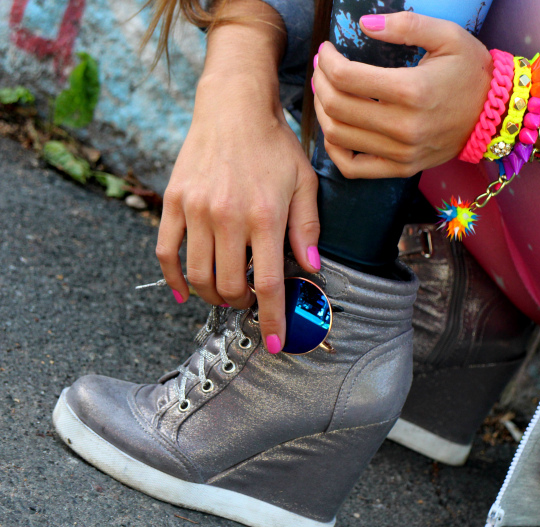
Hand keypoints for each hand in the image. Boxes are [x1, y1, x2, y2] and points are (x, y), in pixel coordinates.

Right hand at [155, 2, 319, 352]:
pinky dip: (174, 280)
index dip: (272, 318)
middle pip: (230, 286)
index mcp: (265, 215)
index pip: (269, 283)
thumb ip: (307, 228)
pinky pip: (166, 253)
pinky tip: (187, 292)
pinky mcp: (173, 202)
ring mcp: (195, 210)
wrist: (233, 108)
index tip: (274, 343)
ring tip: (228, 293)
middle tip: (252, 301)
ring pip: (199, 277)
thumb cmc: (275, 146)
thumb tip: (311, 268)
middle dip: (243, 305)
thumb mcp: (305, 182)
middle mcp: (227, 217)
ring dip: (214, 296)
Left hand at [312, 11, 492, 178]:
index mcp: (413, 90)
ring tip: (326, 92)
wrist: (496, 115)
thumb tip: (365, 24)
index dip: (327, 60)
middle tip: (323, 67)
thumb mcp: (447, 36)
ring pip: (338, 136)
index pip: (346, 77)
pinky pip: (353, 168)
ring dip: (322, 111)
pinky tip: (335, 128)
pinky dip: (334, 149)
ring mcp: (402, 153)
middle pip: (336, 106)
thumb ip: (405, 25)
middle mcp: (404, 127)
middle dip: (320, 81)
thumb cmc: (471, 72)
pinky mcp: (402, 168)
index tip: (327, 50)